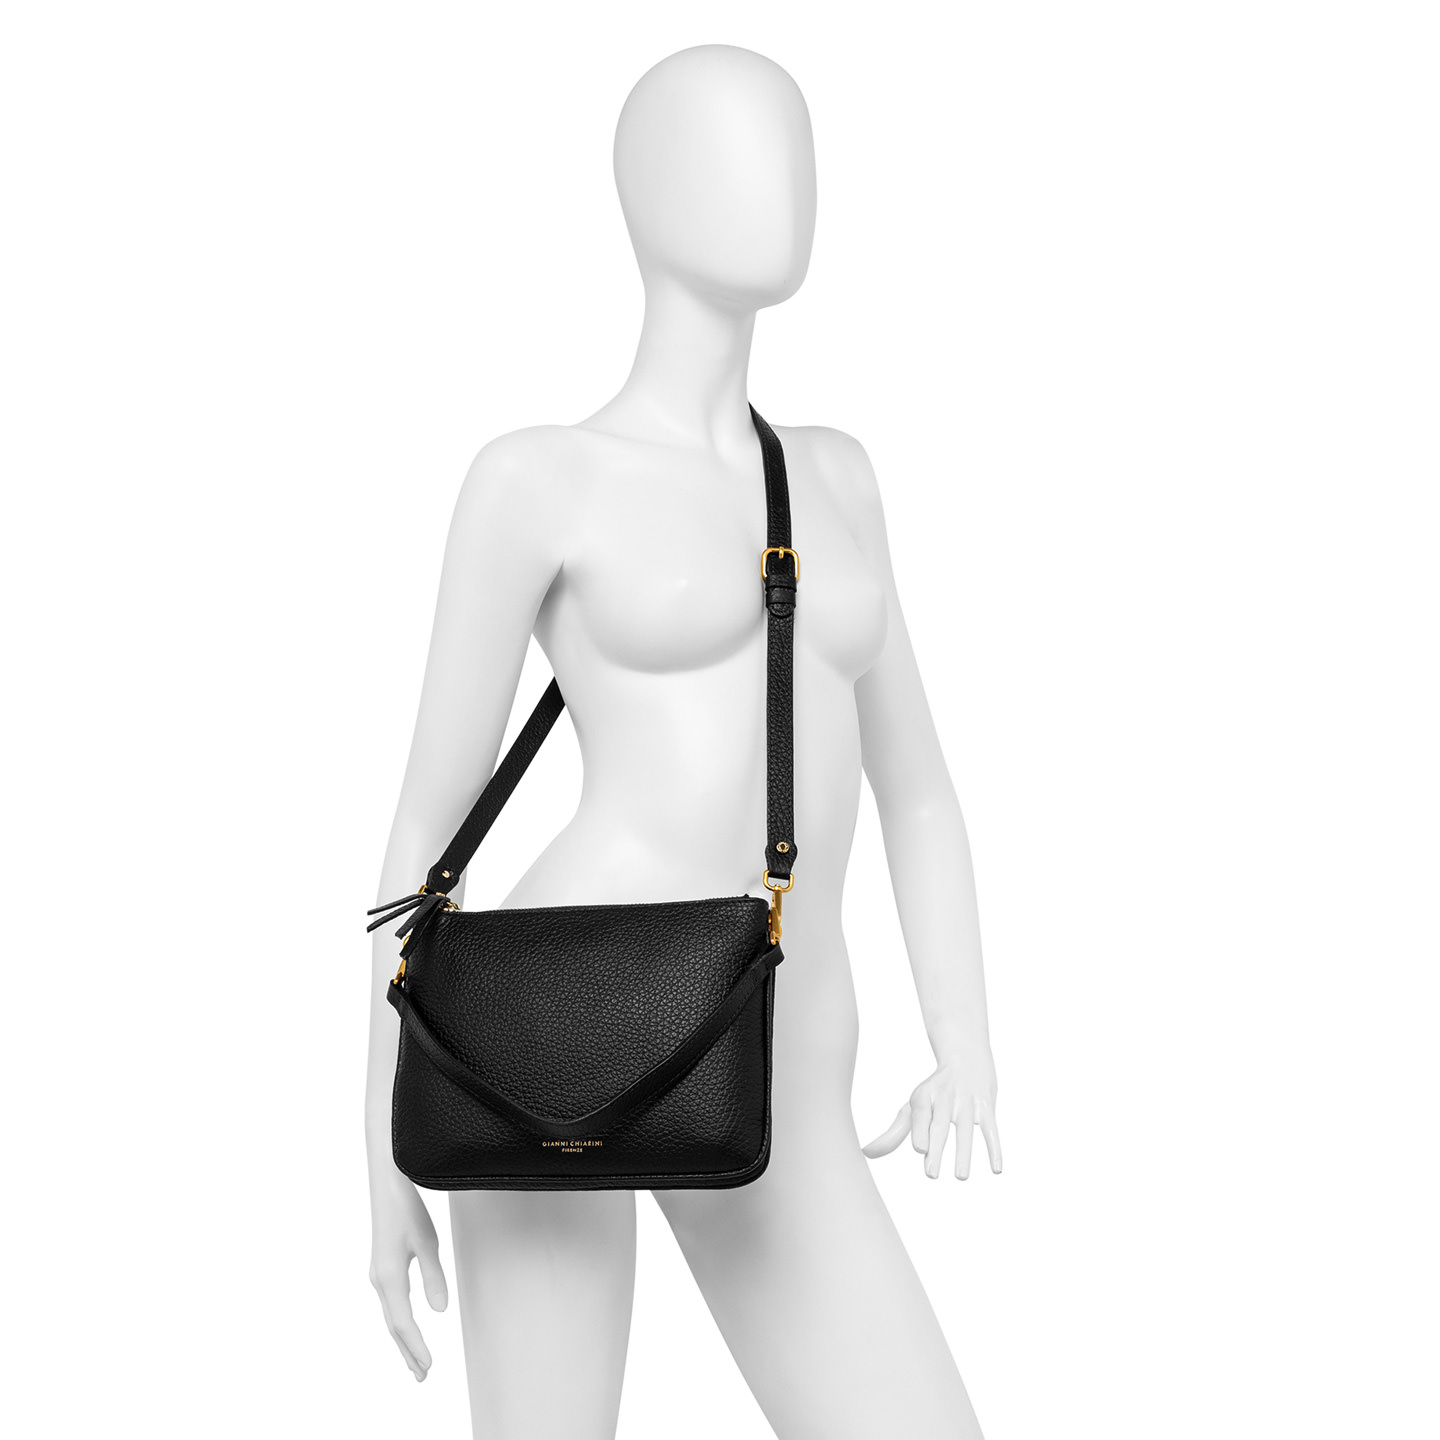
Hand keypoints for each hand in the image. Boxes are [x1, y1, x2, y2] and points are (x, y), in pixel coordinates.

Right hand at [369, 1169, 448, 1380]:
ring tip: (415, 1361)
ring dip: (403, 1340)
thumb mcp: (426, 1242)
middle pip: (394, 1326)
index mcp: (389, 1278)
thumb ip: (433, 1277)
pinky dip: (399, 1322)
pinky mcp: (382, 1267)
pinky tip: (405, 1327)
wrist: (386, 1183)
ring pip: (391, 1316)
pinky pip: (391, 1303)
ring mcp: (378, 1274)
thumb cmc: (406, 1209)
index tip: (429, 1366)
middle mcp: (380, 1280)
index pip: (404, 1323)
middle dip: (408, 1352)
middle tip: (422, 1376)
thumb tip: (439, 1311)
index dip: (417, 1347)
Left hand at [862, 1053, 1001, 1179]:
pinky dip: (994, 1149)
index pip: (920, 1113)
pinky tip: (996, 1169)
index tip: (919, 1150)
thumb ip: (894, 1133)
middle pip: (941, 1125)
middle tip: (931, 1174)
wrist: (966, 1058)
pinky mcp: (986, 1108)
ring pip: (966, 1131)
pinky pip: (991, 1130)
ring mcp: (968, 1102)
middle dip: (937, 1149)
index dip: (920, 1130)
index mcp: (924, 1096)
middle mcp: (945, 1098)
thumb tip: (864, 1154)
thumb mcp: (914, 1107)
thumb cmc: (935, 1091)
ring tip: (961, 1176)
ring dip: (964, 1153)